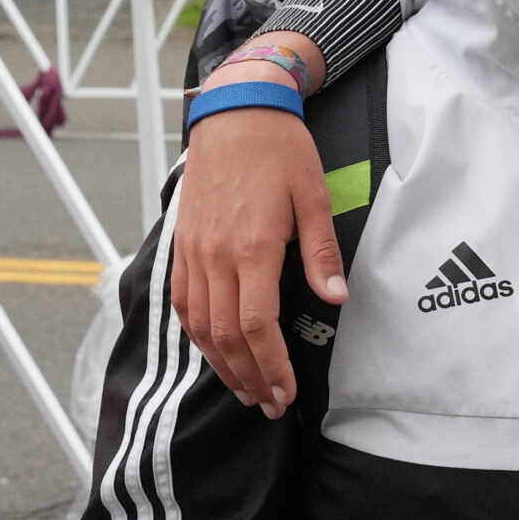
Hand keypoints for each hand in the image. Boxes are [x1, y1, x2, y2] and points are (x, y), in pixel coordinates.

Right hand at [172, 52, 343, 416]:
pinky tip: (215, 352)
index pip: (256, 325)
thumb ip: (322, 251)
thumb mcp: (314, 196)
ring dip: (222, 364)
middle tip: (270, 405)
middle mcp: (215, 256)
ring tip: (246, 391)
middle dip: (249, 377)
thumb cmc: (281, 152)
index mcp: (251, 247)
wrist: (236, 114)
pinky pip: (184, 303)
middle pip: (225, 336)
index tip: (286, 392)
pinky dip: (198, 335)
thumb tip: (336, 298)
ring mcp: (193, 252)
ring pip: (199, 325)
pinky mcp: (182, 246)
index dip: (271, 365)